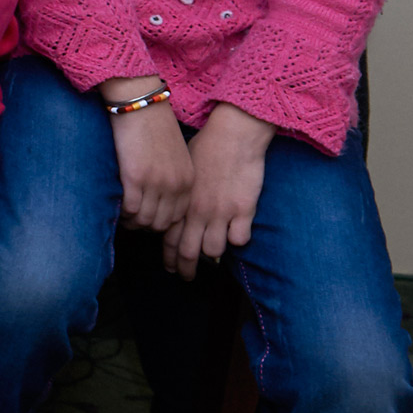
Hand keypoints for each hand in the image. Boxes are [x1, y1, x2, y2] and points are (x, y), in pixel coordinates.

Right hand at [101, 76, 191, 232]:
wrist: (139, 102)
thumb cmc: (153, 125)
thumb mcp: (175, 154)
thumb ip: (173, 177)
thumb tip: (159, 198)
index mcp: (188, 180)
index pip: (177, 218)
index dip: (159, 222)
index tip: (146, 217)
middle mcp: (175, 185)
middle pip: (160, 223)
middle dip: (144, 226)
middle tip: (130, 219)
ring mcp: (156, 182)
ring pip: (144, 220)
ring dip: (131, 221)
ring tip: (122, 214)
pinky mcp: (135, 177)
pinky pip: (129, 208)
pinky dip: (122, 212)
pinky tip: (116, 205)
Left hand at [163, 103, 273, 279]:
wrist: (232, 136)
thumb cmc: (206, 148)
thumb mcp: (183, 170)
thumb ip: (179, 194)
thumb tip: (172, 209)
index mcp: (180, 200)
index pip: (169, 237)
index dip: (168, 256)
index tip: (170, 267)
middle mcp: (198, 210)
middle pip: (188, 250)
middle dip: (185, 268)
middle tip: (185, 276)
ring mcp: (221, 211)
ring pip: (213, 250)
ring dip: (212, 256)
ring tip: (211, 261)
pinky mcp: (243, 209)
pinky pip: (239, 239)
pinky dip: (236, 242)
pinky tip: (234, 237)